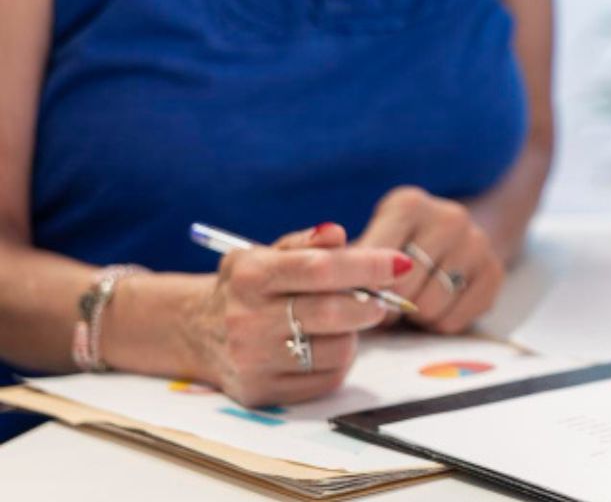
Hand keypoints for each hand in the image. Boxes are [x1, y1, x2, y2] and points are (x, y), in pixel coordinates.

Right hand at [180, 223, 406, 407]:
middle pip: (333, 313)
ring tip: (337, 324)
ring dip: (351, 335)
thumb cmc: (246, 287)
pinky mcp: (261, 393)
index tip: (400, 263)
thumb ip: (305, 243)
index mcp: (251, 275)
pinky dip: (336, 362)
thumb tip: (337, 233)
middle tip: (380, 300)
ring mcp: (252, 361)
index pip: (320, 268)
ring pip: (336, 350)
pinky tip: (320, 347)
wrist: (194, 332)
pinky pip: (325, 380)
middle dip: (370, 304)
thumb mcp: (265, 254)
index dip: (367, 265)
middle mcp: (246, 319)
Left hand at [357, 186, 506, 334]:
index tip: (360, 298)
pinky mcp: (495, 273)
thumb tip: (331, 294)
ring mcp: (477, 243)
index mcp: (408, 205)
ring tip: (412, 304)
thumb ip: (345, 263)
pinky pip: (456, 320)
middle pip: (404, 288)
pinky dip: (440, 324)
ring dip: (415, 317)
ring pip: (431, 307)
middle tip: (385, 305)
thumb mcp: (368, 242)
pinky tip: (436, 307)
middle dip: (389, 306)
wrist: (452, 239)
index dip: (364, 289)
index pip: (376, 261)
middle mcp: (449, 217)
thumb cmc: (395, 248)